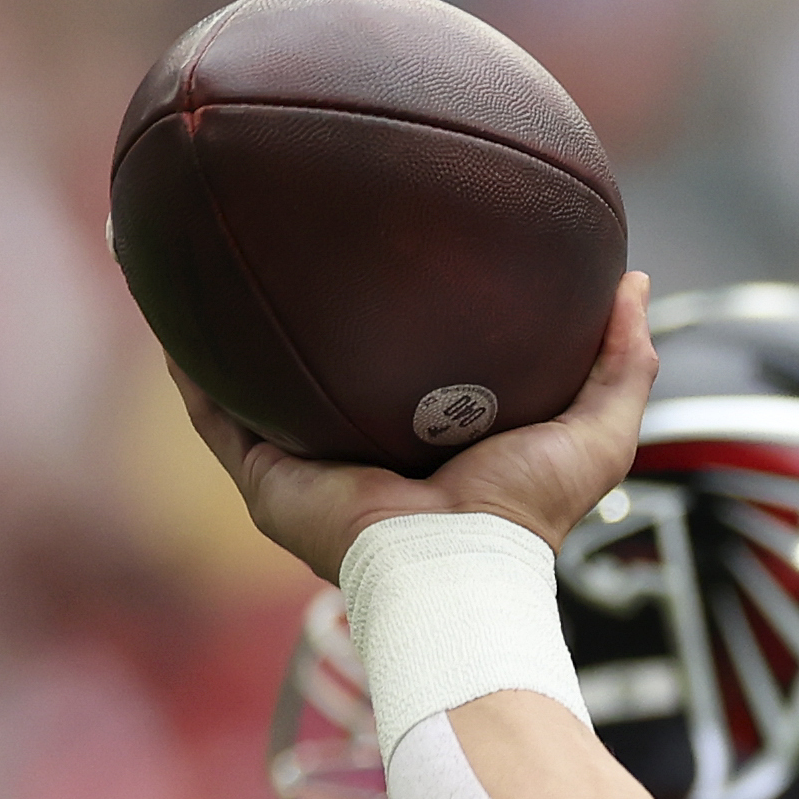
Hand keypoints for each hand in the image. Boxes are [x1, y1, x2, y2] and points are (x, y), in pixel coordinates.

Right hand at [174, 270, 662, 582]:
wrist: (458, 569)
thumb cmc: (525, 514)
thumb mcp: (595, 430)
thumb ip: (620, 362)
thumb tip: (635, 283)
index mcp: (423, 437)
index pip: (397, 364)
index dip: (384, 313)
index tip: (377, 249)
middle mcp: (354, 449)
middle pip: (313, 366)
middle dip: (291, 310)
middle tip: (277, 230)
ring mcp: (302, 465)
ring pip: (246, 383)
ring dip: (215, 326)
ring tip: (189, 251)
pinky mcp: (264, 480)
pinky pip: (212, 413)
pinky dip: (184, 363)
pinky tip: (162, 303)